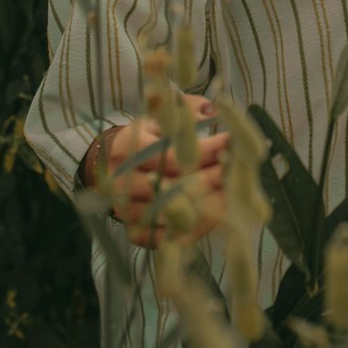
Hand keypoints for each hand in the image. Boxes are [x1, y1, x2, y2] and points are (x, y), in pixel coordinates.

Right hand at [98, 95, 228, 248]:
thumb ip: (185, 110)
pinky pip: (167, 238)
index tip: (232, 142)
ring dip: (207, 206)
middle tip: (238, 171)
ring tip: (234, 194)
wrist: (108, 165)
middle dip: (211, 178)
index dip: (205, 150)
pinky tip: (216, 217)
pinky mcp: (133, 232)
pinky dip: (193, 230)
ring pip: (172, 214)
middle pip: (174, 186)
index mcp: (127, 148)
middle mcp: (123, 182)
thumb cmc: (144, 138)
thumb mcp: (158, 117)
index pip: (172, 155)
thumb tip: (214, 109)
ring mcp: (126, 210)